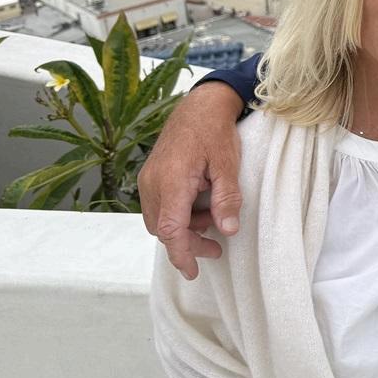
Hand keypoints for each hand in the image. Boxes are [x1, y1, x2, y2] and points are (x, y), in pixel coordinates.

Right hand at [140, 82, 244, 278]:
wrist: (199, 105)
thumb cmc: (214, 131)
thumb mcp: (228, 165)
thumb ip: (227, 198)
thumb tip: (228, 229)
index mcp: (172, 181)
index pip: (170, 229)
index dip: (181, 254)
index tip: (193, 271)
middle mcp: (153, 183)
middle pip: (163, 229)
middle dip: (187, 244)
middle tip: (216, 249)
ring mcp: (149, 180)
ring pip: (159, 220)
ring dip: (183, 230)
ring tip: (212, 221)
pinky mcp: (151, 177)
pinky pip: (159, 207)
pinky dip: (177, 215)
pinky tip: (199, 208)